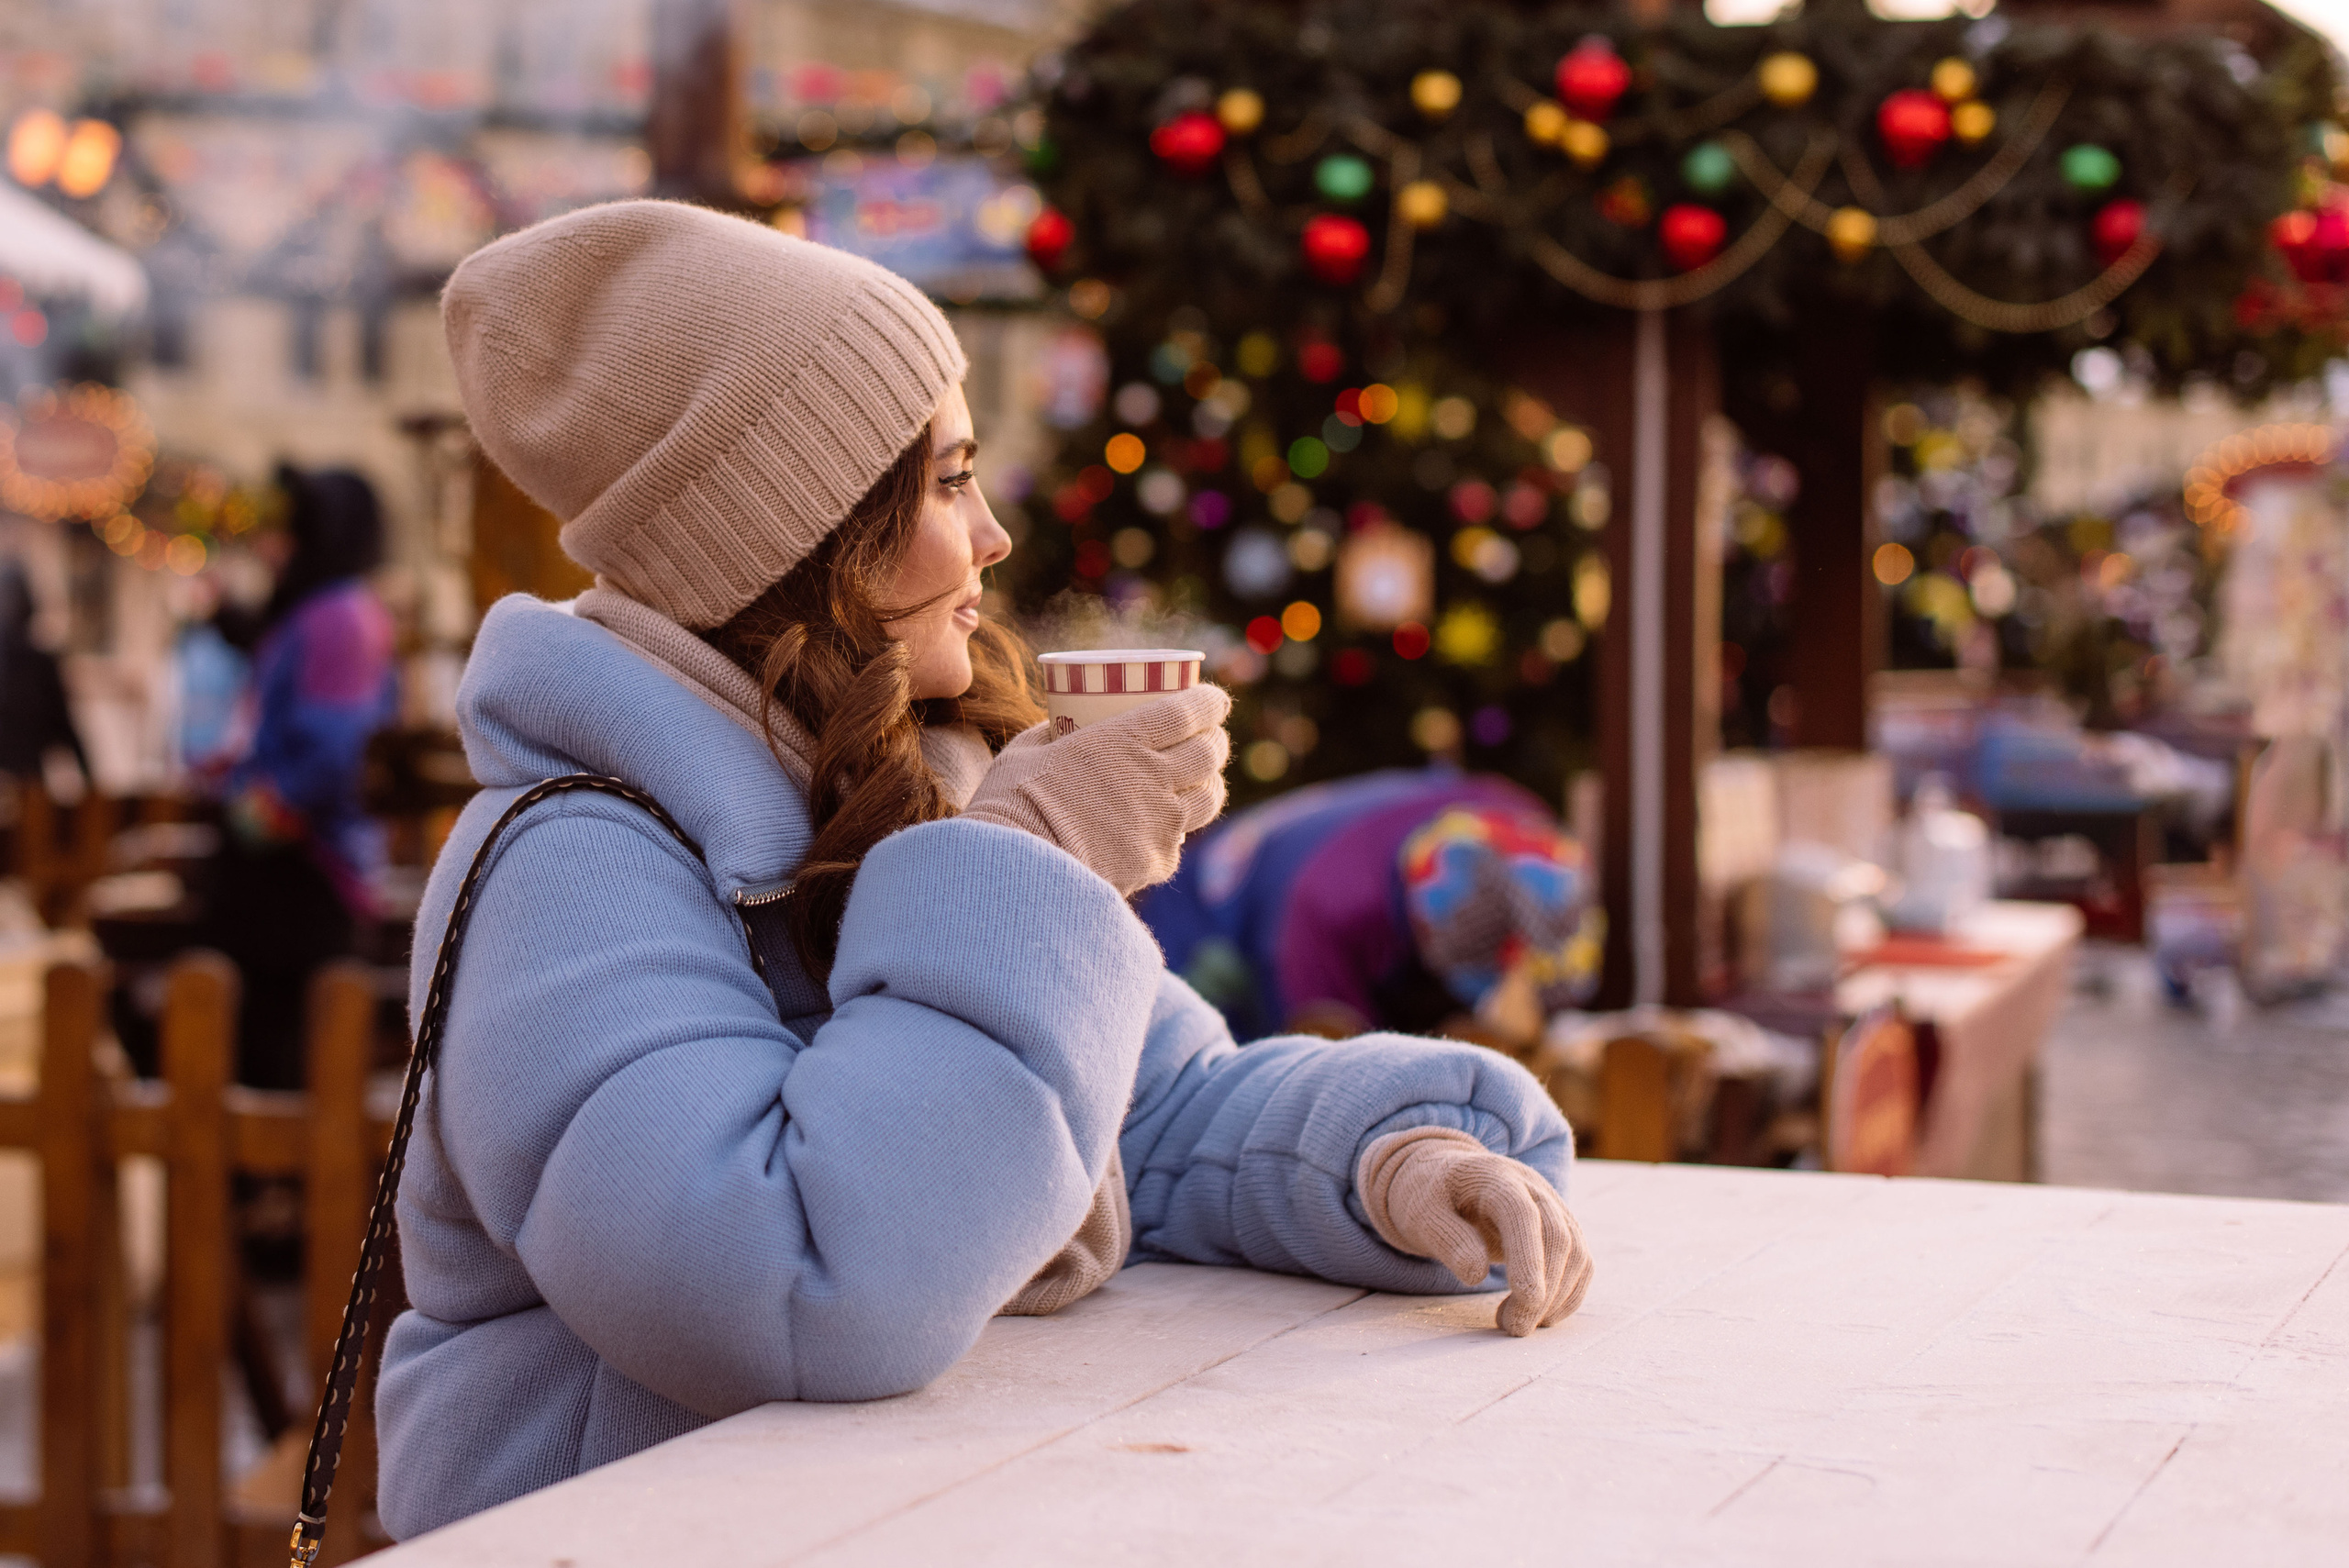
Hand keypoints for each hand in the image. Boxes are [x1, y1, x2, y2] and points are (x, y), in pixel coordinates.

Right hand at [961, 685, 1231, 894]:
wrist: (1019, 871)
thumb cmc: (1012, 802)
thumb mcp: (1024, 752)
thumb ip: (1047, 734)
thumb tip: (1054, 726)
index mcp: (1124, 739)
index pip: (1189, 711)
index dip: (1210, 702)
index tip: (1215, 699)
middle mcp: (1154, 777)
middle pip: (1209, 753)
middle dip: (1215, 741)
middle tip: (1208, 738)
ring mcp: (1162, 822)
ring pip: (1209, 798)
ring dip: (1210, 784)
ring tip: (1200, 782)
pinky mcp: (1158, 861)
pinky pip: (1179, 841)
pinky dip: (1176, 832)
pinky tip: (1162, 829)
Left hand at [1356, 1126, 1592, 1336]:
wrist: (1447, 1179)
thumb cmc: (1431, 1198)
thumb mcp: (1422, 1214)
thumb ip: (1447, 1239)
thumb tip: (1476, 1274)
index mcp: (1494, 1178)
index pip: (1521, 1214)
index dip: (1529, 1258)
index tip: (1527, 1301)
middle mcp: (1532, 1188)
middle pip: (1557, 1237)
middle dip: (1544, 1289)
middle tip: (1514, 1328)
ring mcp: (1552, 1207)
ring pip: (1576, 1252)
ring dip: (1557, 1297)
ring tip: (1518, 1324)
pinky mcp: (1561, 1228)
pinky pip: (1580, 1263)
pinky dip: (1568, 1295)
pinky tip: (1540, 1316)